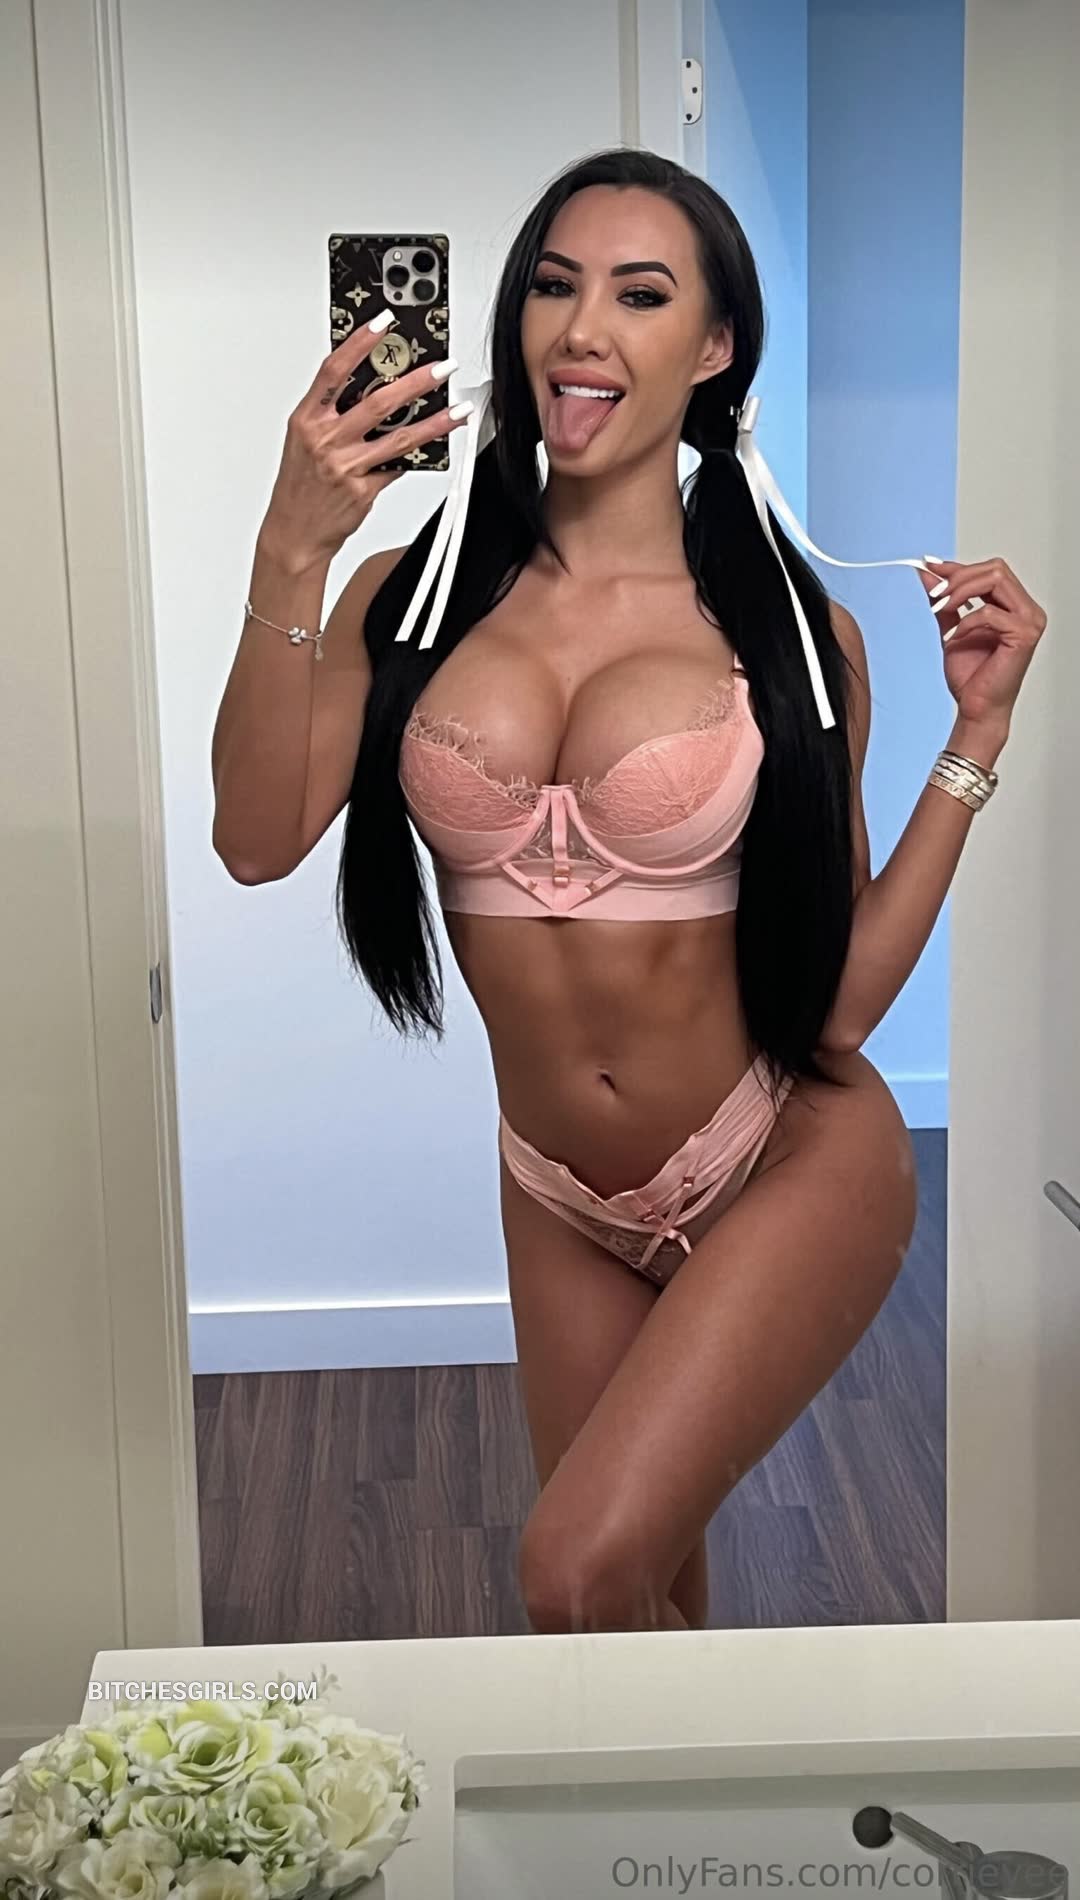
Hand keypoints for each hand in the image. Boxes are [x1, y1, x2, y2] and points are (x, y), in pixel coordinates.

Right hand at [260, 315, 467, 569]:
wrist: (295, 534)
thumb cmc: (301, 486)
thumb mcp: (306, 441)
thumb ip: (333, 412)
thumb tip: (372, 386)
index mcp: (307, 420)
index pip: (334, 370)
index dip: (360, 342)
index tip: (384, 322)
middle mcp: (326, 440)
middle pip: (376, 402)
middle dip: (414, 381)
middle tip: (440, 367)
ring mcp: (346, 466)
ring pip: (398, 437)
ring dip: (434, 420)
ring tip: (457, 407)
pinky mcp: (364, 491)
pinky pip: (398, 466)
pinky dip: (419, 454)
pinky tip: (440, 442)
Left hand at [916, 555, 1046, 732]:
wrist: (975, 708)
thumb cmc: (971, 676)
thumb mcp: (951, 629)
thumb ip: (944, 601)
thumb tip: (928, 572)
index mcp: (1015, 606)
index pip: (991, 571)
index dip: (959, 568)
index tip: (931, 567)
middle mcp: (1027, 610)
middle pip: (995, 569)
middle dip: (958, 579)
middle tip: (935, 595)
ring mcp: (1030, 621)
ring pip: (995, 581)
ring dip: (961, 593)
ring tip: (941, 611)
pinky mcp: (1023, 635)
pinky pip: (989, 613)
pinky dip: (966, 622)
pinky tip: (954, 637)